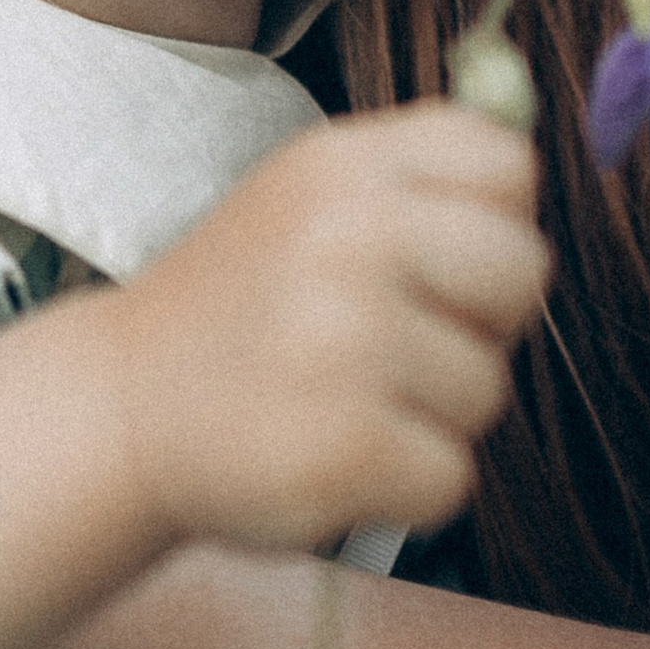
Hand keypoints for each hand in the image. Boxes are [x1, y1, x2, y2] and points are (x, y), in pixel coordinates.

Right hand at [107, 99, 546, 552]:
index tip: (434, 261)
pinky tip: (334, 458)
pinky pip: (453, 477)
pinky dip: (405, 488)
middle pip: (524, 272)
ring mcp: (348, 343)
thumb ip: (416, 179)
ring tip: (343, 400)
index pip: (509, 165)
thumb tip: (530, 160)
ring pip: (488, 387)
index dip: (492, 224)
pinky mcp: (347, 447)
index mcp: (343, 165)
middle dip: (481, 322)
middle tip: (398, 344)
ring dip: (433, 413)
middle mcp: (349, 238)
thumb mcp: (309, 198)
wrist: (119, 409)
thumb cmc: (242, 305)